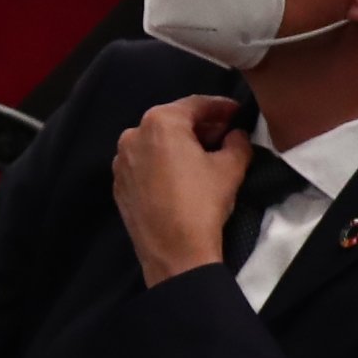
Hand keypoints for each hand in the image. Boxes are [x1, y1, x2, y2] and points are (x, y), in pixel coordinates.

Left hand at [114, 95, 253, 286]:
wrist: (174, 252)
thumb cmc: (203, 203)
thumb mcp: (231, 167)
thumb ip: (238, 142)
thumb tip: (236, 134)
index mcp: (160, 122)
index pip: (196, 104)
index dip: (221, 107)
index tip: (238, 113)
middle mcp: (133, 134)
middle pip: (173, 121)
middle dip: (200, 125)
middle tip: (226, 133)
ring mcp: (121, 161)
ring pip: (156, 142)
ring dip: (180, 143)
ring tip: (205, 154)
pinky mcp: (118, 184)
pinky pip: (144, 163)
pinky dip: (163, 162)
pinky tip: (181, 174)